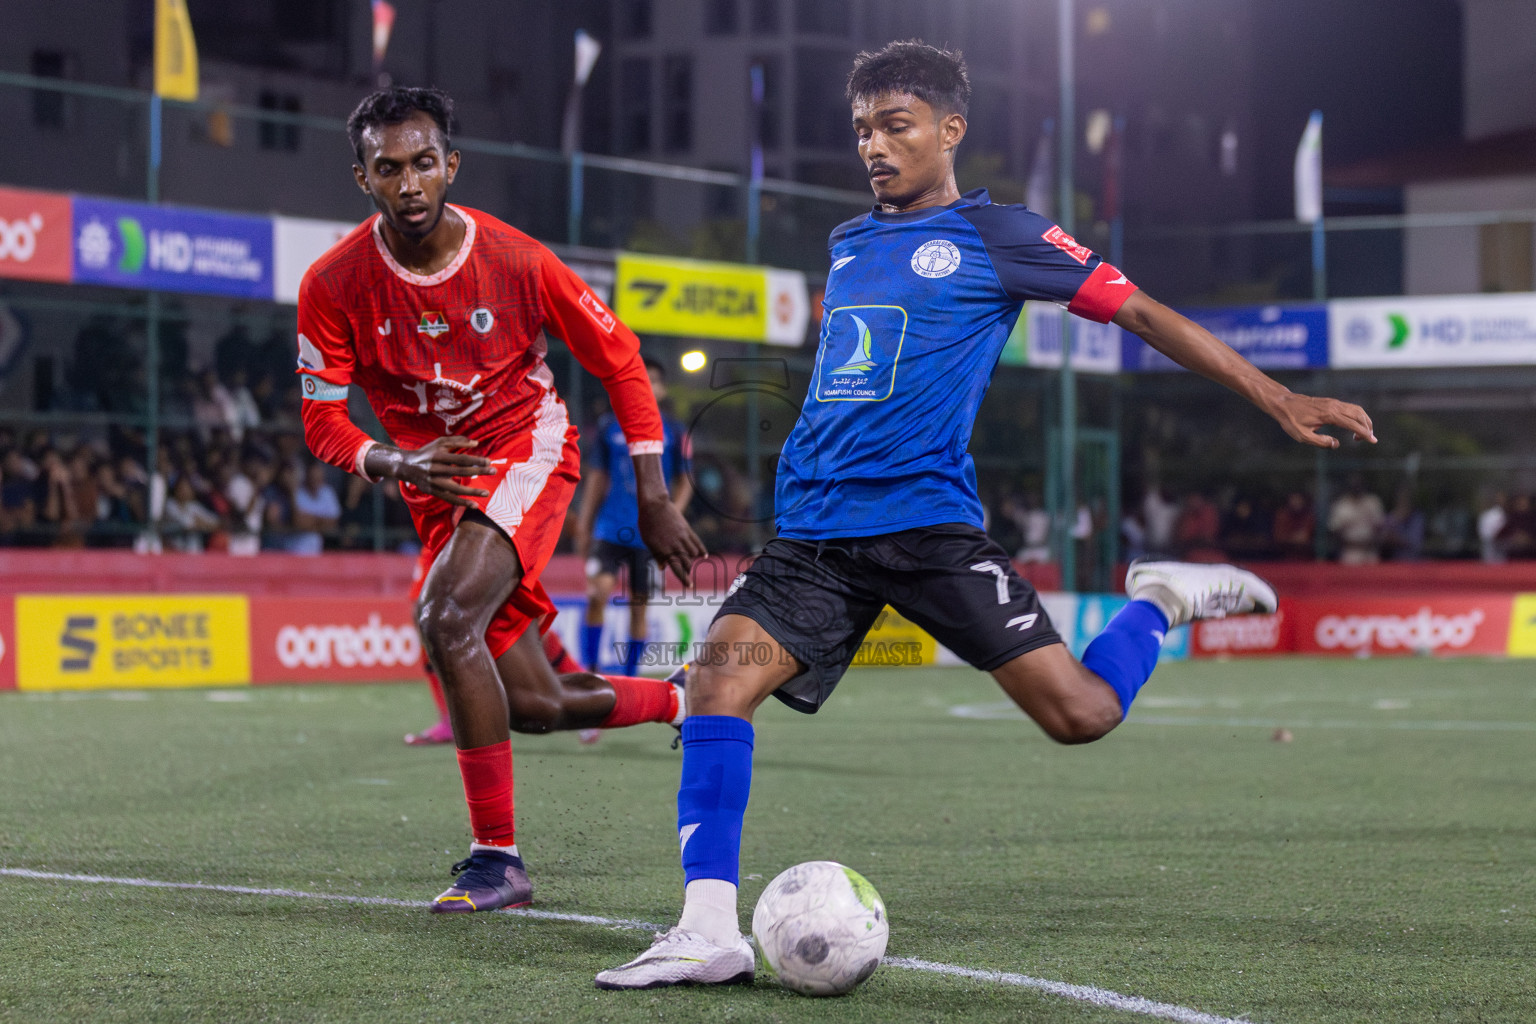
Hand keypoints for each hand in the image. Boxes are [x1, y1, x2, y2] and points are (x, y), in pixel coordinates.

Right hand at [371, 436, 492, 507]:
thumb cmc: (427, 452)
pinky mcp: (433, 492)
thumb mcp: (440, 442)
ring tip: (487, 492)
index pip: (461, 459)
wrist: (406, 466)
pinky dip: (462, 503)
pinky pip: (449, 499)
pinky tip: (474, 505)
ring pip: (456, 489)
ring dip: (472, 491)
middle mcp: (436, 469)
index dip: (475, 460)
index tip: (489, 461)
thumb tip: (476, 443)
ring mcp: (434, 482)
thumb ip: (458, 441)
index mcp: (438, 455)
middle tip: (493, 471)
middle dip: (478, 472)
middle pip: (461, 472)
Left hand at [638, 495, 707, 585]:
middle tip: (686, 576)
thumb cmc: (647, 524)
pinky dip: (701, 550)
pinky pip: (697, 542)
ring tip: (689, 563)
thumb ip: (657, 555)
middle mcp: (676, 546)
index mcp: (665, 551)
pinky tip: (704, 555)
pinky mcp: (687, 529)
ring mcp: (683, 537)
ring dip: (692, 560)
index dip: (684, 579)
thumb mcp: (648, 542)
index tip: (690, 586)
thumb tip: (663, 567)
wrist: (654, 505)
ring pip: (693, 554)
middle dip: (687, 571)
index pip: (678, 569)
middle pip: (687, 563)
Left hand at [1266, 392, 1376, 448]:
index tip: (1373, 441)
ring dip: (1364, 421)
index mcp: (1329, 415)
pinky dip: (1357, 416)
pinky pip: (1350, 408)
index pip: (1353, 424)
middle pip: (1359, 415)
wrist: (1283, 403)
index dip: (1364, 433)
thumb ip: (1320, 442)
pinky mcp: (1331, 402)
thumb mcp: (1302, 436)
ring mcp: (1334, 403)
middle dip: (1367, 427)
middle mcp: (1334, 406)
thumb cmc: (1291, 420)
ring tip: (1363, 434)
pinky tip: (1354, 425)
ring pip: (1357, 410)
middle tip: (1368, 439)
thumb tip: (1336, 444)